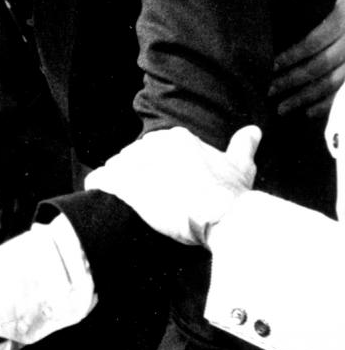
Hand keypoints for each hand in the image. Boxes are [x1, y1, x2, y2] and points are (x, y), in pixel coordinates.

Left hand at [84, 125, 261, 245]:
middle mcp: (155, 146)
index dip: (150, 164)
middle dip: (131, 172)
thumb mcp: (241, 166)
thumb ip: (243, 146)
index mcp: (178, 138)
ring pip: (115, 167)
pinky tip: (98, 194)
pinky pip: (101, 181)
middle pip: (131, 156)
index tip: (154, 179)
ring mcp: (139, 164)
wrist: (225, 217)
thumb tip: (252, 131)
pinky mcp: (126, 185)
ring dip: (114, 181)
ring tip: (117, 197)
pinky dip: (98, 186)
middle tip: (138, 192)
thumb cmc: (232, 195)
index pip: (152, 146)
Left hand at [272, 0, 344, 117]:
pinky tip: (306, 113)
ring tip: (279, 108)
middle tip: (266, 91)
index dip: (292, 56)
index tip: (269, 65)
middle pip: (321, 67)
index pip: (316, 42)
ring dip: (305, 98)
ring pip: (333, 83)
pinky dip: (325, 103)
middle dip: (292, 82)